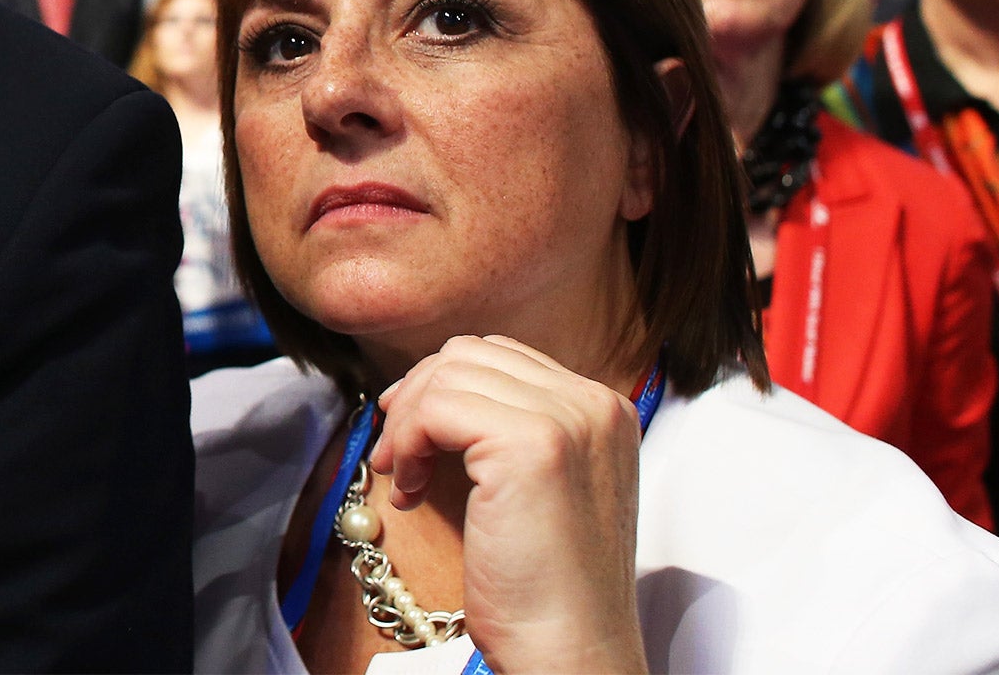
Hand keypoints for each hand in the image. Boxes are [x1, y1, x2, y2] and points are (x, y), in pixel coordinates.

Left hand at [371, 336, 646, 674]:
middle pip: (471, 354)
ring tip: (404, 477)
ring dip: (409, 422)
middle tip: (395, 454)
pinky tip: (410, 491)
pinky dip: (409, 441)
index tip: (410, 430)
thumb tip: (434, 387)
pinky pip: (438, 407)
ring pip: (450, 373)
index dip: (442, 386)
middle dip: (419, 396)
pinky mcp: (532, 445)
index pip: (501, 356)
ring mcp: (568, 420)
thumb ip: (509, 430)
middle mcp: (595, 405)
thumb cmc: (547, 587)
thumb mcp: (538, 487)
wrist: (570, 651)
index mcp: (603, 411)